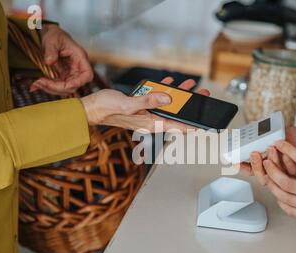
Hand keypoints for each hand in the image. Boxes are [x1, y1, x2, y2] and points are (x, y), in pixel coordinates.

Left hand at [30, 24, 93, 95]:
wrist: (50, 35)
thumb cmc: (55, 35)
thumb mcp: (52, 39)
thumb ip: (51, 50)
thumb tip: (49, 62)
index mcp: (80, 58)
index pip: (87, 75)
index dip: (78, 82)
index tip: (64, 84)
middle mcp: (77, 68)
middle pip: (73, 85)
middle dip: (57, 87)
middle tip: (40, 82)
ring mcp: (69, 73)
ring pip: (64, 88)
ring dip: (50, 89)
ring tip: (36, 83)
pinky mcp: (62, 76)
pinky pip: (57, 86)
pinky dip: (47, 87)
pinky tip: (35, 84)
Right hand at [80, 77, 209, 131]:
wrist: (91, 107)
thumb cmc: (106, 109)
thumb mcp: (128, 104)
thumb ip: (148, 101)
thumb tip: (168, 99)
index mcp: (148, 123)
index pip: (174, 126)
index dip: (190, 126)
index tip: (203, 125)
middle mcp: (149, 119)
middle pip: (174, 114)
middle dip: (188, 106)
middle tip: (202, 97)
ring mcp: (145, 112)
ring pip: (166, 104)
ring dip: (178, 95)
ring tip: (190, 86)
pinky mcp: (140, 105)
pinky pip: (155, 98)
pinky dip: (163, 90)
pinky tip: (169, 83)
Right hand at [239, 126, 295, 179]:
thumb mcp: (281, 134)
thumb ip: (268, 136)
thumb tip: (253, 131)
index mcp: (272, 164)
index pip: (254, 170)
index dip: (244, 167)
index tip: (235, 161)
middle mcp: (280, 171)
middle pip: (263, 177)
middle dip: (256, 165)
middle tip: (255, 153)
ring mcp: (290, 174)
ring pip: (275, 176)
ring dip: (272, 161)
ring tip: (272, 148)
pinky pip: (291, 171)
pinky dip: (288, 161)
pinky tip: (288, 152)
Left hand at [261, 141, 295, 227]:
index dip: (288, 150)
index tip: (279, 143)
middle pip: (286, 182)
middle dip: (272, 170)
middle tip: (266, 161)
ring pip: (284, 197)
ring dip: (272, 185)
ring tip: (267, 176)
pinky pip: (290, 210)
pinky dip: (280, 201)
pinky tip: (277, 193)